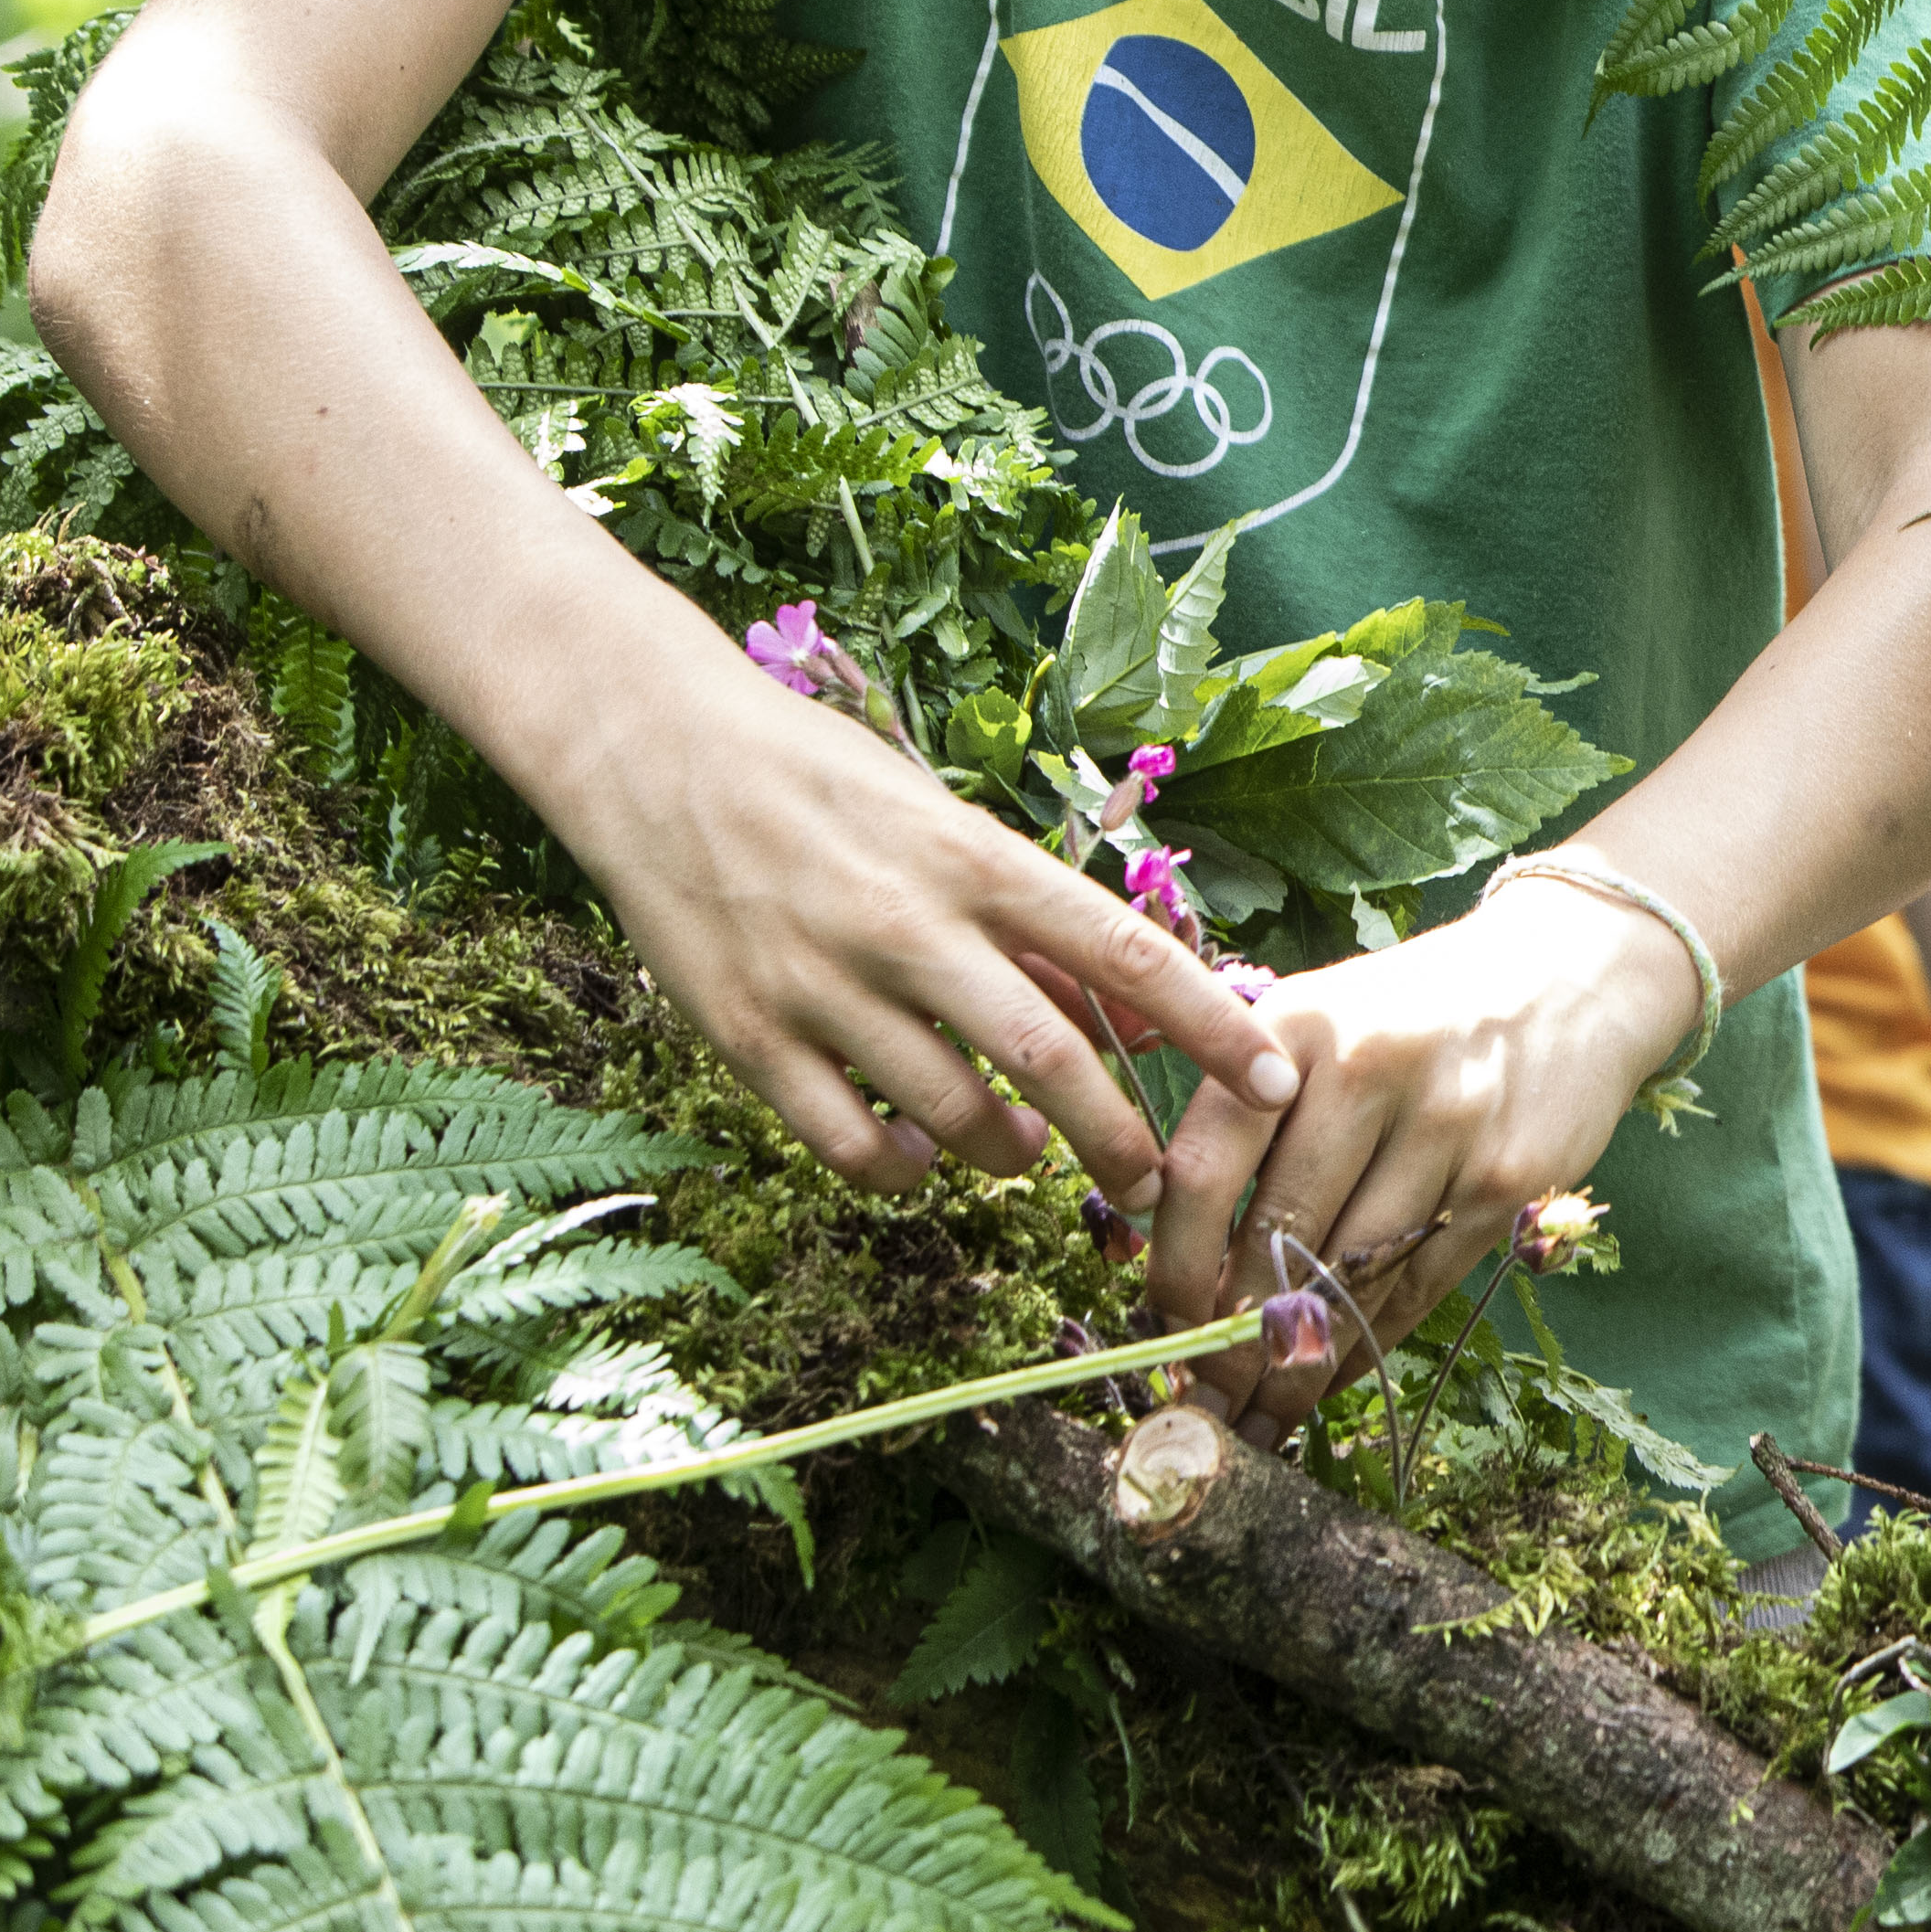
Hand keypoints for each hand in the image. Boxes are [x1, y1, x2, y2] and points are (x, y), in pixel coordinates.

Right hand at [549, 667, 1296, 1204]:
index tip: (1276, 1080)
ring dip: (1010, 1155)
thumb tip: (1131, 1012)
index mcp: (977, 859)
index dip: (1212, 1027)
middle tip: (1150, 1182)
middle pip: (1050, 1058)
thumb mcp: (944, 826)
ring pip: (955, 1116)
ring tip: (1024, 1153)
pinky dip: (904, 1170)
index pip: (1127, 954)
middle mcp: (911, 924)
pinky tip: (919, 1156)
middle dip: (1117, 1138)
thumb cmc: (824, 782)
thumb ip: (1028, 923)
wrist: (654, 748)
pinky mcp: (749, 1036)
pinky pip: (851, 1144)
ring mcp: (827, 984)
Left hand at [1140, 889, 1681, 1437]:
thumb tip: (1175, 1260)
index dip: (1174, 1267)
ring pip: (1351, 1276)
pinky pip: (1420, 1286)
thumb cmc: (1414, 1016)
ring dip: (1300, 1363)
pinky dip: (1372, 1344)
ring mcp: (1450, 1124)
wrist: (1571, 975)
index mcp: (1297, 1025)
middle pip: (1279, 1238)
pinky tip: (1337, 1372)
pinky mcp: (1510, 1176)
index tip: (1161, 1327)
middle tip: (1205, 1403)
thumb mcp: (1321, 1024)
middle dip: (1234, 1338)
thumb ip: (1247, 1116)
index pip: (1206, 1167)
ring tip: (1261, 1415)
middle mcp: (1371, 1068)